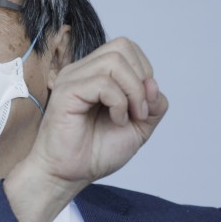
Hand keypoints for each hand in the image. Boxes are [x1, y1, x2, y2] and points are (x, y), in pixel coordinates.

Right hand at [5, 37, 167, 221]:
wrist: (69, 175)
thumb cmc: (94, 152)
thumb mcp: (139, 127)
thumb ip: (154, 104)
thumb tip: (153, 84)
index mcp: (95, 74)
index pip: (126, 48)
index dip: (144, 71)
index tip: (144, 105)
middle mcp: (81, 72)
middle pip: (122, 46)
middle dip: (141, 77)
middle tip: (140, 110)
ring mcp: (72, 80)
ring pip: (114, 61)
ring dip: (133, 90)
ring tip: (129, 116)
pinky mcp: (66, 93)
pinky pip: (103, 83)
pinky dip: (119, 103)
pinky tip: (116, 121)